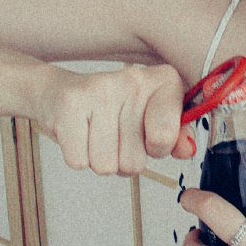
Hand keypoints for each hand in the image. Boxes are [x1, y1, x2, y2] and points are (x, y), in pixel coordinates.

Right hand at [36, 62, 195, 174]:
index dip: (158, 148)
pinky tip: (79, 134)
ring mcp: (100, 90)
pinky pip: (79, 162)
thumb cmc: (114, 111)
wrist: (58, 92)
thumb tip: (187, 149)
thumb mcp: (152, 120)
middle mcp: (134, 79)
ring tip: (96, 135)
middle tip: (114, 134)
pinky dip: (78, 157)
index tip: (150, 136)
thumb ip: (176, 137)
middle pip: (134, 161)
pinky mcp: (69, 104)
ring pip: (106, 166)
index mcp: (164, 80)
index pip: (167, 135)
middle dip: (123, 158)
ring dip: (100, 160)